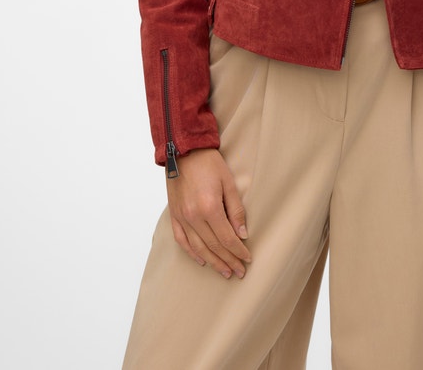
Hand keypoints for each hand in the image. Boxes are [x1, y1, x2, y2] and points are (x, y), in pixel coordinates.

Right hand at [166, 148, 251, 278]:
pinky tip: (202, 259)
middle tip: (239, 272)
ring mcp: (182, 217)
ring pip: (198, 248)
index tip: (248, 259)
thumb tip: (243, 234)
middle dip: (229, 260)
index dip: (238, 251)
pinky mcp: (174, 215)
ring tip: (225, 272)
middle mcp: (193, 216)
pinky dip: (192, 252)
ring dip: (213, 262)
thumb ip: (236, 210)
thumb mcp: (228, 182)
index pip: (227, 238)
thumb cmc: (209, 163)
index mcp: (209, 208)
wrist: (183, 150)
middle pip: (213, 246)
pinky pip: (182, 240)